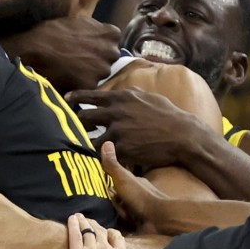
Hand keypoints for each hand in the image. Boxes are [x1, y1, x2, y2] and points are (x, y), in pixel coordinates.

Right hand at [1, 17, 120, 92]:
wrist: (34, 49)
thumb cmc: (52, 32)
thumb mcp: (78, 21)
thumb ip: (95, 29)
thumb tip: (101, 33)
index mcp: (111, 35)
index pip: (113, 41)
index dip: (100, 44)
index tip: (89, 46)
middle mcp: (111, 52)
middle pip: (109, 58)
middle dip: (97, 59)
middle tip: (79, 59)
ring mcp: (102, 70)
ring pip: (100, 74)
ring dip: (90, 73)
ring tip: (71, 69)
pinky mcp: (91, 85)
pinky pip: (88, 86)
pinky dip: (80, 83)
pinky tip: (68, 77)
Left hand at [70, 88, 210, 169]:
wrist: (182, 136)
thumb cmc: (169, 116)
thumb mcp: (150, 97)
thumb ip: (132, 93)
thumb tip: (123, 89)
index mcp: (121, 97)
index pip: (91, 95)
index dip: (76, 97)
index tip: (66, 99)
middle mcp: (116, 112)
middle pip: (84, 117)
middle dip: (77, 124)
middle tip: (74, 128)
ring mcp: (117, 131)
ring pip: (90, 139)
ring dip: (86, 143)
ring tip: (81, 148)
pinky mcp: (122, 149)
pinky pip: (103, 154)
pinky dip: (100, 157)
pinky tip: (96, 159)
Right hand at [100, 142, 168, 228]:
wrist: (159, 220)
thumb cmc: (141, 196)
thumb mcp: (123, 178)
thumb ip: (113, 164)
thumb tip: (106, 142)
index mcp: (134, 181)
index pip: (116, 180)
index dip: (107, 184)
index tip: (99, 189)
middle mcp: (137, 194)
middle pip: (117, 197)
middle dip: (113, 202)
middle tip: (111, 204)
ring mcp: (139, 208)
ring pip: (121, 210)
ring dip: (118, 213)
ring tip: (118, 214)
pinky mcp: (140, 222)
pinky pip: (125, 223)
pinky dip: (122, 223)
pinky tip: (121, 224)